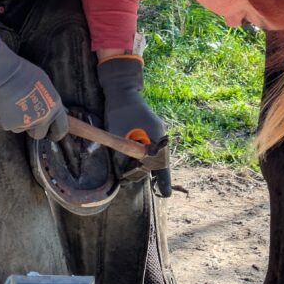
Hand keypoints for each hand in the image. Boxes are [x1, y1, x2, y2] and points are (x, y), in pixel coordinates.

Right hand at [0, 32, 67, 139]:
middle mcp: (43, 118)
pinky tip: (3, 104)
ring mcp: (26, 123)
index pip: (61, 129)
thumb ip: (48, 101)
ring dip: (18, 121)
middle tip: (27, 118)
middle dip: (34, 129)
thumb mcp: (44, 84)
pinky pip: (7, 125)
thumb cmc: (22, 72)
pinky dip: (5, 118)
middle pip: (39, 134)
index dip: (55, 133)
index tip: (51, 134)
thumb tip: (50, 109)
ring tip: (13, 104)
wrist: (2, 72)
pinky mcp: (10, 125)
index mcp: (54, 107)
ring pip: (22, 128)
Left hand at [97, 55, 170, 195]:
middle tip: (127, 176)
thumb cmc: (120, 111)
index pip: (162, 165)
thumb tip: (123, 175)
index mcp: (156, 137)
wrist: (122, 89)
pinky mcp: (150, 129)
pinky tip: (130, 156)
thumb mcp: (118, 136)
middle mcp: (160, 136)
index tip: (165, 194)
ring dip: (139, 161)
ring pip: (151, 155)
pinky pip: (148, 147)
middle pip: (155, 162)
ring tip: (125, 166)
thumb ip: (121, 156)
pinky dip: (140, 154)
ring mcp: (156, 132)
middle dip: (142, 170)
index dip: (163, 181)